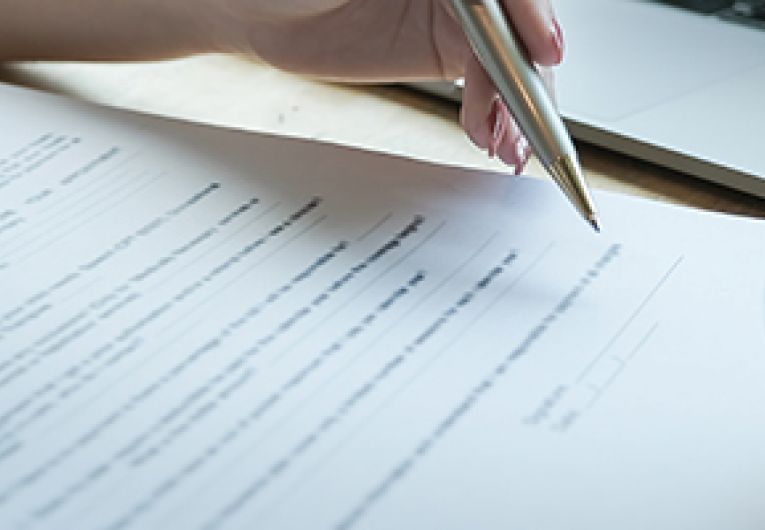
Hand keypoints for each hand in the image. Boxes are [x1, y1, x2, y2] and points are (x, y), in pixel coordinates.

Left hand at [217, 0, 563, 172]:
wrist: (257, 7)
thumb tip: (484, 4)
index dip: (530, 16)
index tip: (544, 50)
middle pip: (516, 29)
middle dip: (525, 78)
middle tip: (524, 123)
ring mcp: (457, 18)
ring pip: (508, 60)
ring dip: (516, 108)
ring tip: (512, 149)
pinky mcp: (443, 51)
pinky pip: (484, 82)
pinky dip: (493, 115)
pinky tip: (494, 140)